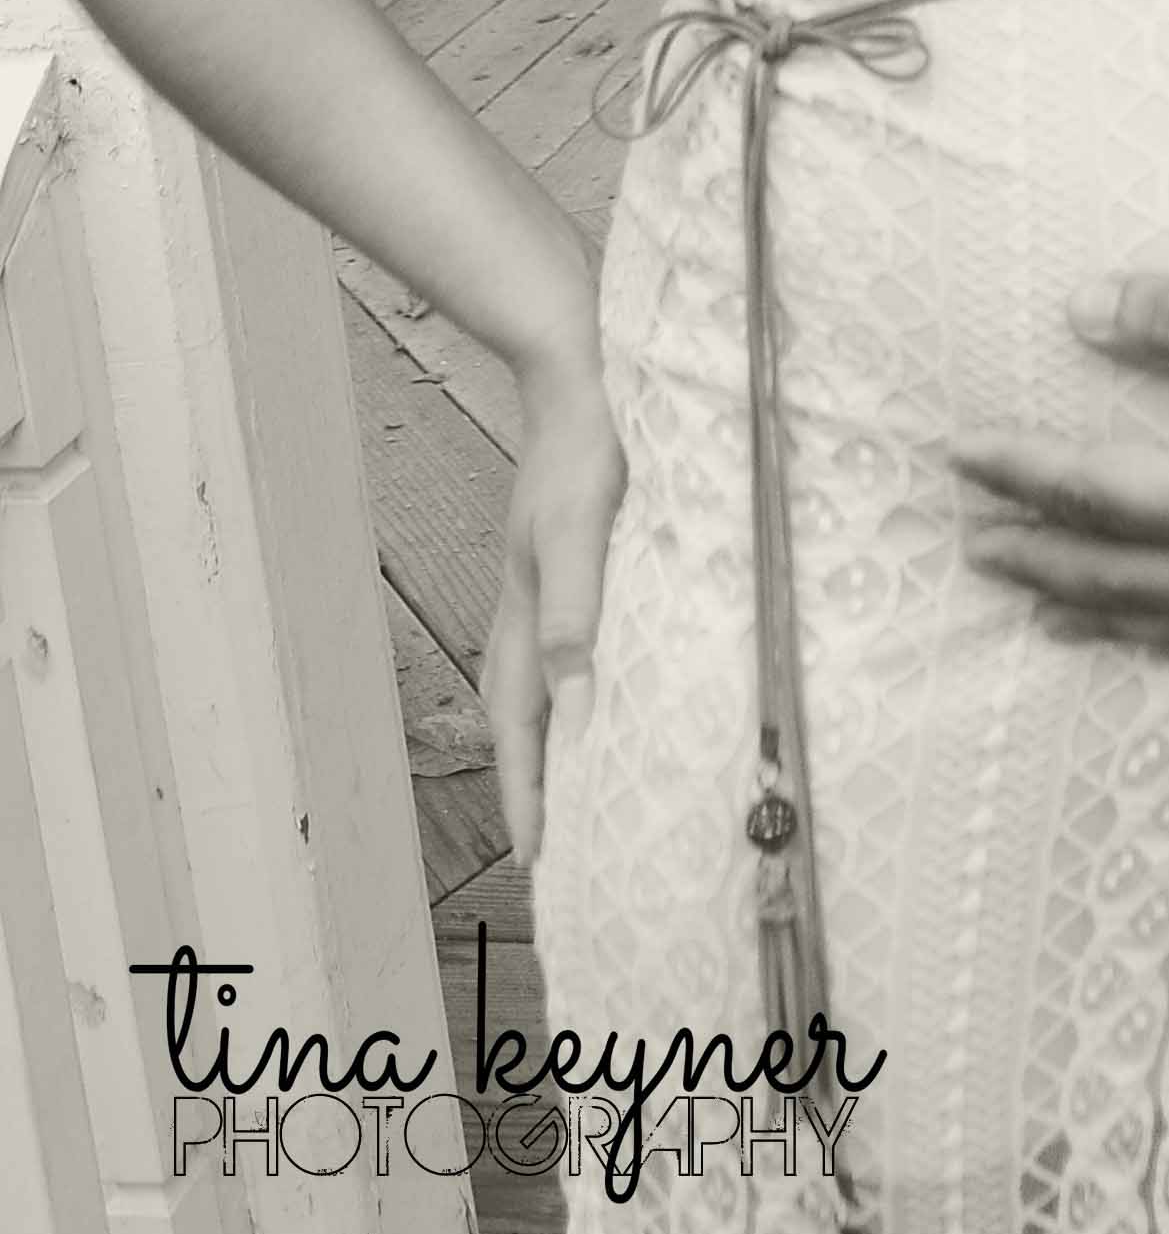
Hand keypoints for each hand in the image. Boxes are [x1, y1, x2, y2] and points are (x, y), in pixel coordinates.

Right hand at [484, 338, 627, 865]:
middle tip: (541, 849)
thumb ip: (575, 609)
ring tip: (554, 789)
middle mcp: (524, 610)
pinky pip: (548, 652)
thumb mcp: (583, 527)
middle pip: (516, 719)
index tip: (535, 858)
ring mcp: (536, 586)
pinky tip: (579, 691)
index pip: (524, 726)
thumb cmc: (587, 447)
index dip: (531, 793)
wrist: (574, 375)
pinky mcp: (556, 564)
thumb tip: (572, 696)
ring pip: (527, 687)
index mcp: (528, 614)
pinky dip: (554, 693)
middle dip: (527, 786)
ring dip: (537, 743)